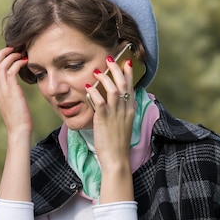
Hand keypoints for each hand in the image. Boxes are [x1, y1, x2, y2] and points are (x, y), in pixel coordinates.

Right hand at [0, 47, 31, 136]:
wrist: (19, 131)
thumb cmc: (19, 119)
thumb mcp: (11, 104)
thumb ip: (10, 93)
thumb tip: (15, 87)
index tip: (9, 53)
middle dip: (2, 53)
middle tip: (14, 48)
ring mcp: (2, 91)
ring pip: (1, 66)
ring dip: (11, 56)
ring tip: (21, 54)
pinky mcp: (11, 92)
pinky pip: (11, 71)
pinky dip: (17, 63)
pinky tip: (25, 62)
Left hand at [86, 56, 135, 170]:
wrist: (117, 159)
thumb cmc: (118, 145)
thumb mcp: (123, 126)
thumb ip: (121, 113)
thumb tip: (115, 103)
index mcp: (130, 111)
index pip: (131, 87)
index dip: (129, 74)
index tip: (126, 62)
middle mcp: (125, 110)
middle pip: (123, 84)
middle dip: (116, 69)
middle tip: (109, 59)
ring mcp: (115, 115)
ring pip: (113, 90)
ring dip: (105, 78)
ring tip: (97, 71)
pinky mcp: (104, 120)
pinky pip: (100, 102)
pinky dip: (94, 93)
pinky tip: (87, 87)